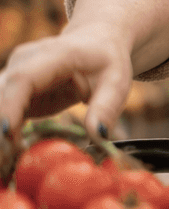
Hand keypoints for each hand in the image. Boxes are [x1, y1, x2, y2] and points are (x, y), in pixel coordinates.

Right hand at [0, 21, 134, 151]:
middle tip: (8, 163)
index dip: (9, 105)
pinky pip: (2, 112)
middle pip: (2, 94)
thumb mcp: (117, 82)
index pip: (23, 79)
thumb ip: (107, 107)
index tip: (5, 132)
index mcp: (54, 54)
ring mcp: (14, 74)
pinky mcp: (12, 90)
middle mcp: (25, 61)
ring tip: (8, 164)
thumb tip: (99, 135)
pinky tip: (10, 158)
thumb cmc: (107, 61)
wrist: (96, 43)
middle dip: (1, 129)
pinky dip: (4, 134)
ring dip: (0, 134)